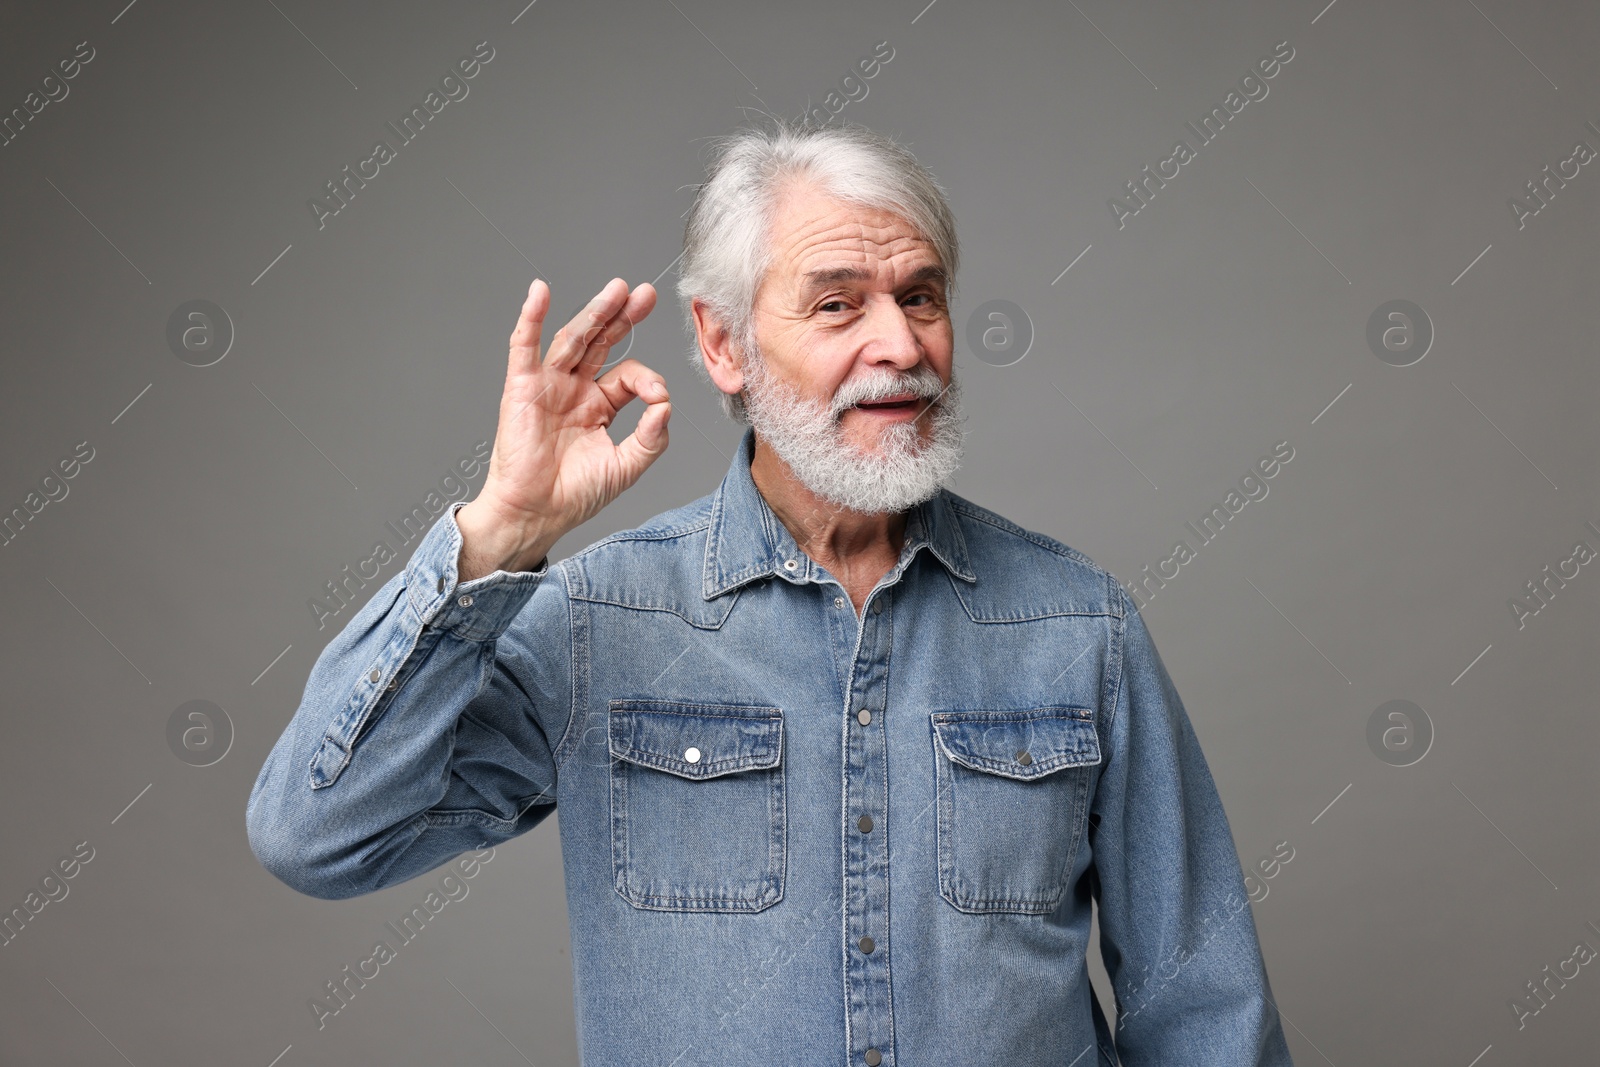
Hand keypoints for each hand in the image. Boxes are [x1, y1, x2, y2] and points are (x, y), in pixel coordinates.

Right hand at [456, 277, 668, 579]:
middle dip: (623, 316)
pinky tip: (539, 292)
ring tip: (617, 289)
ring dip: (594, 312)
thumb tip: (666, 406)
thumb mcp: (625, 467)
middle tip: (643, 293)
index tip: (658, 398)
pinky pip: (524, 346)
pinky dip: (530, 318)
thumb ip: (651, 438)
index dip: (647, 380)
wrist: (536, 514)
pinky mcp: (521, 388)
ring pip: (573, 339)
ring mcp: (548, 386)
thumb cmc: (574, 495)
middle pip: (602, 342)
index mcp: (599, 405)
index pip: (628, 376)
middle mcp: (574, 390)